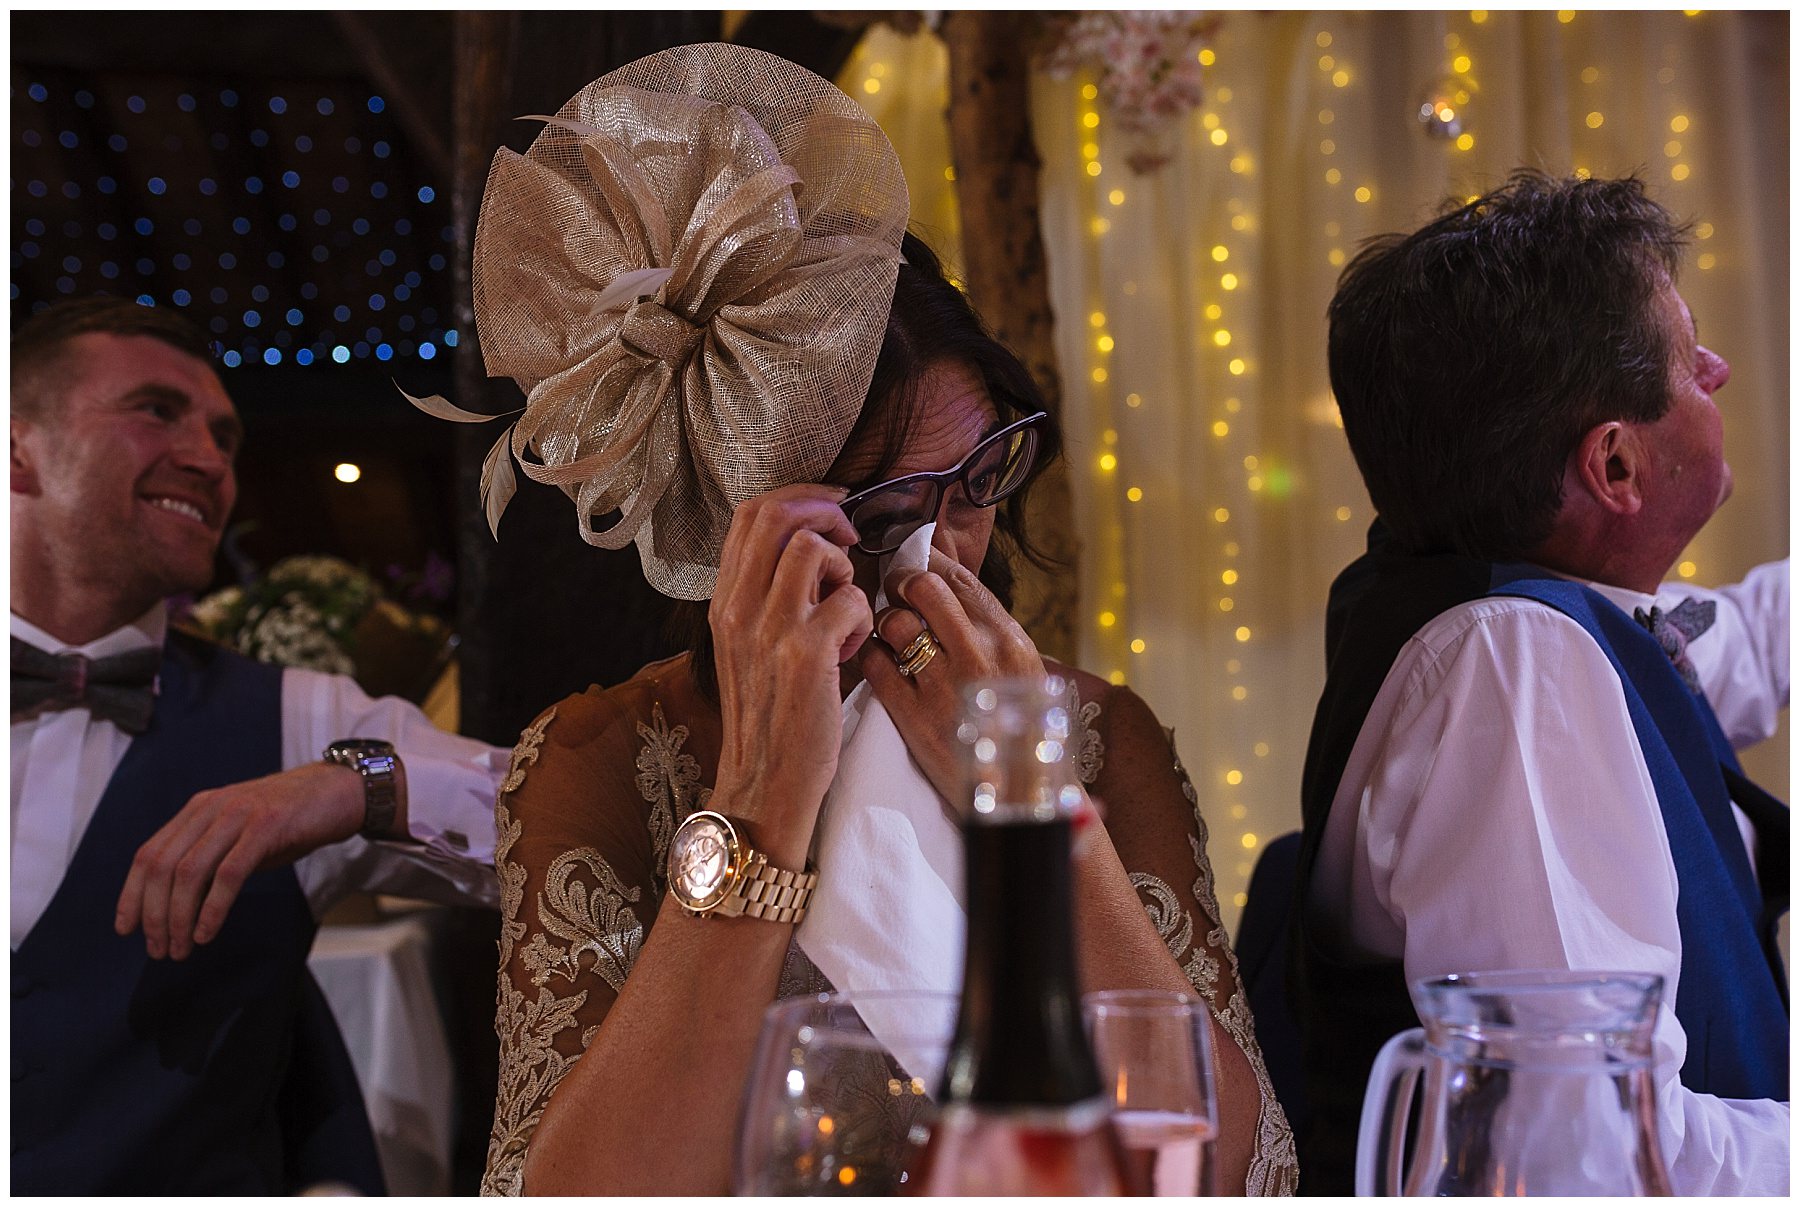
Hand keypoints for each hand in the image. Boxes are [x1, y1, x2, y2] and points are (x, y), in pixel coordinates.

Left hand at [114, 760, 374, 958]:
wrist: (341, 792)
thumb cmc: (292, 821)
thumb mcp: (241, 837)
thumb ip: (212, 860)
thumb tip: (179, 908)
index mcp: (199, 809)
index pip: (149, 854)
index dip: (131, 894)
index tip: (126, 929)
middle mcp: (211, 808)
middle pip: (162, 866)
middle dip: (154, 914)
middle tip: (159, 949)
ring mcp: (238, 815)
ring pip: (190, 872)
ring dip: (178, 917)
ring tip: (181, 948)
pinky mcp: (267, 826)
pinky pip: (228, 873)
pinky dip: (212, 908)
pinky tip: (207, 933)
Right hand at [708, 485, 873, 864]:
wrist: (762, 785)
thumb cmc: (768, 718)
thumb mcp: (748, 649)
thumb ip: (765, 599)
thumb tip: (808, 553)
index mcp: (723, 602)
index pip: (750, 515)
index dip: (798, 498)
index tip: (831, 510)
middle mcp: (738, 608)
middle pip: (777, 515)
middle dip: (825, 512)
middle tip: (850, 538)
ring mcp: (770, 629)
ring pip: (815, 549)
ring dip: (845, 568)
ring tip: (845, 608)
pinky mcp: (806, 654)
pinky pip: (851, 599)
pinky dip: (863, 617)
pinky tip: (852, 650)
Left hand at [855, 548, 1046, 805]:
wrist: (1017, 798)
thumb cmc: (1018, 729)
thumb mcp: (1020, 669)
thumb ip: (988, 630)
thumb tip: (948, 581)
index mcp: (1010, 640)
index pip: (960, 578)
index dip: (929, 563)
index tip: (915, 568)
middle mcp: (980, 656)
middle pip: (924, 587)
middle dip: (902, 584)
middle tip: (897, 597)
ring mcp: (946, 686)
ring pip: (895, 622)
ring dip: (885, 622)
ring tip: (891, 636)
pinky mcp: (915, 717)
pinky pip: (875, 664)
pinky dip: (870, 656)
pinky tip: (879, 663)